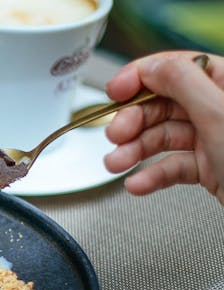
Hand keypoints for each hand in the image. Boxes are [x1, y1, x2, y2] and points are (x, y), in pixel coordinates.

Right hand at [103, 51, 223, 205]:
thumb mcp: (220, 115)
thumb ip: (183, 85)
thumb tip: (152, 67)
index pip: (175, 68)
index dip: (140, 78)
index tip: (115, 92)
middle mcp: (218, 109)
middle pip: (161, 105)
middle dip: (132, 122)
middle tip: (115, 135)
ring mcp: (213, 139)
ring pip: (162, 138)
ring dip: (133, 152)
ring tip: (117, 164)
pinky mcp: (209, 168)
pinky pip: (171, 167)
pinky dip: (151, 176)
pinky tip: (138, 184)